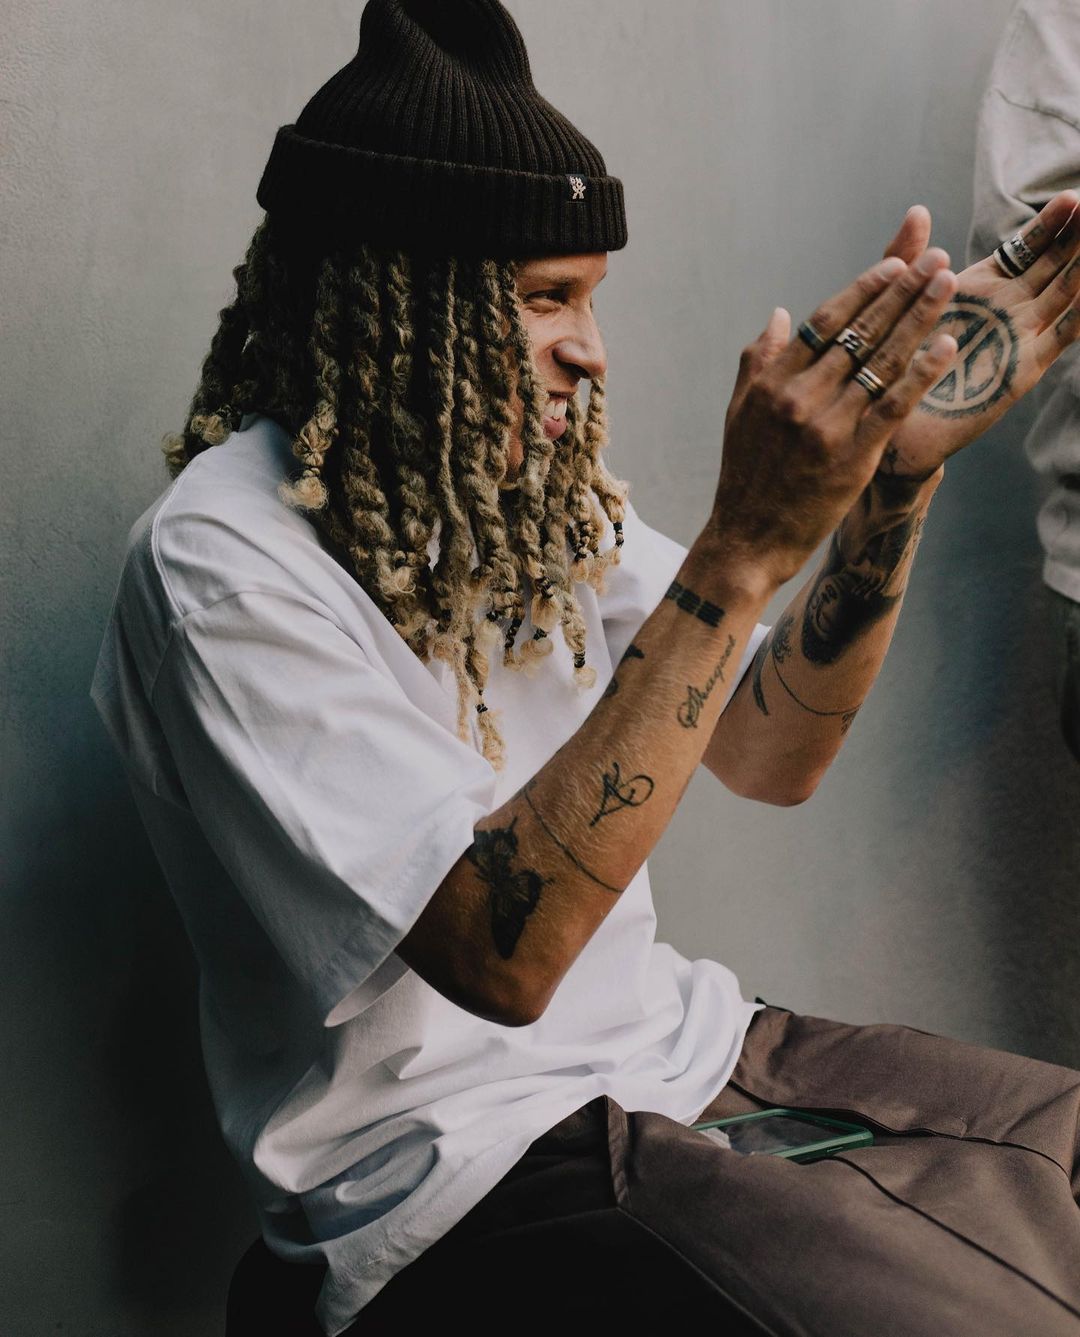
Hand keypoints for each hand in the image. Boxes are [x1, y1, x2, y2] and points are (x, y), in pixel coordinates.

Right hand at [711, 252, 957, 588]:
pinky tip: (946, 345)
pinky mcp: (852, 456)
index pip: (823, 322)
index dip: (862, 289)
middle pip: (860, 333)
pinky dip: (922, 373)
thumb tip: (779, 316)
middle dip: (901, 291)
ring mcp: (827, 426)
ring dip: (919, 318)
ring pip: (881, 361)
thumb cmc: (745, 478)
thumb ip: (757, 362)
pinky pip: (894, 406)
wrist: (748, 540)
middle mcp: (799, 397)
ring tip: (946, 285)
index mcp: (772, 383)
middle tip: (934, 259)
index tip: (894, 264)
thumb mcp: (738, 414)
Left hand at [878, 192, 1079, 476]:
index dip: (1049, 223)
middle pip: (1054, 264)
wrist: (893, 427)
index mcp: (980, 289)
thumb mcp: (900, 303)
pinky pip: (1064, 336)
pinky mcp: (1023, 368)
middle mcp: (1007, 309)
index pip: (1025, 248)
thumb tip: (919, 210)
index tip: (1071, 196)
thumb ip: (908, 257)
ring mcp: (1020, 338)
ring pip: (1066, 293)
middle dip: (1078, 236)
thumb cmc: (891, 367)